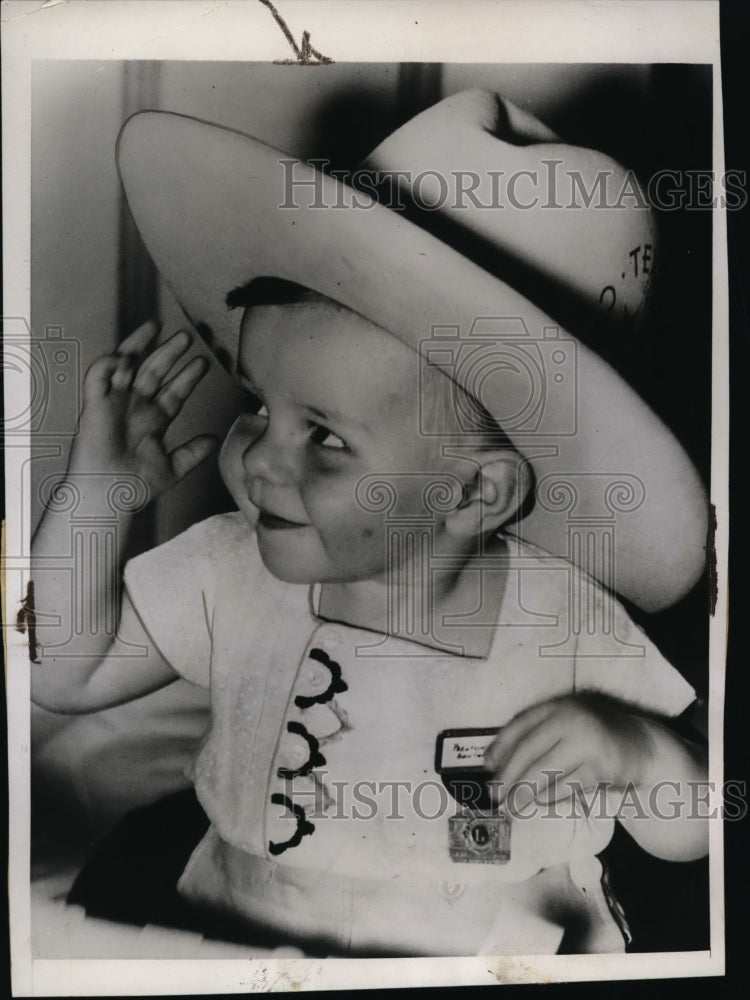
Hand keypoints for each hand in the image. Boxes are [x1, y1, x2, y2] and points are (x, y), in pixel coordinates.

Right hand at [71, 321, 217, 498]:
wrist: (108, 497)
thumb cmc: (135, 487)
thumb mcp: (173, 468)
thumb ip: (192, 453)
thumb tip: (214, 439)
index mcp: (154, 420)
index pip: (174, 392)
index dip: (188, 377)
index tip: (204, 363)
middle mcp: (135, 407)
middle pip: (154, 372)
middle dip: (169, 353)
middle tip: (188, 336)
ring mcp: (115, 404)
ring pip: (127, 366)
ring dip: (139, 345)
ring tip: (154, 326)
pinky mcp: (94, 406)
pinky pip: (97, 378)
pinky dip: (107, 365)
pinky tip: (123, 357)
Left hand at [483, 694, 654, 812]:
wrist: (639, 745)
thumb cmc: (592, 738)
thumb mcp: (565, 725)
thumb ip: (537, 737)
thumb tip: (495, 763)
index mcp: (557, 707)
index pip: (520, 725)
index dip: (500, 746)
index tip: (487, 766)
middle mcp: (571, 719)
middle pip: (529, 750)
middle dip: (508, 776)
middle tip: (495, 796)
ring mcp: (587, 741)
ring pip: (546, 770)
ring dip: (524, 792)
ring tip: (512, 807)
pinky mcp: (602, 766)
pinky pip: (568, 786)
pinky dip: (550, 798)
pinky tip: (540, 804)